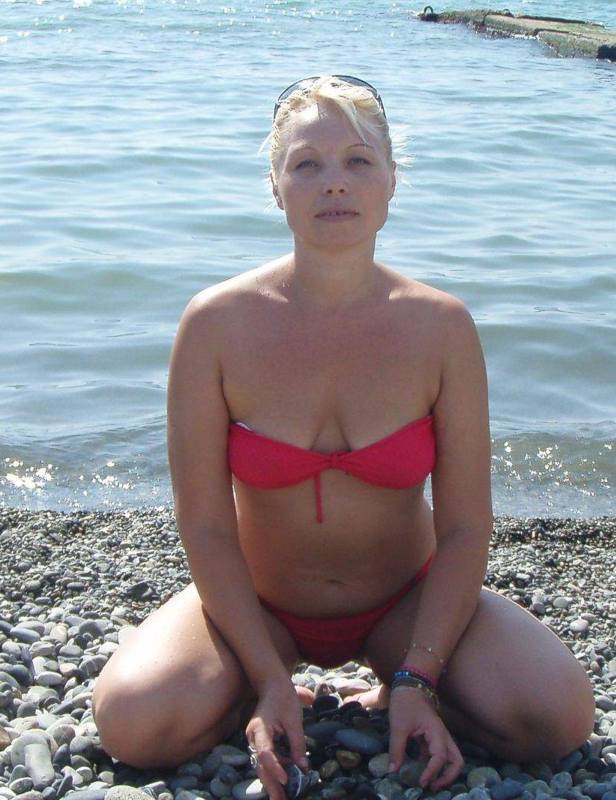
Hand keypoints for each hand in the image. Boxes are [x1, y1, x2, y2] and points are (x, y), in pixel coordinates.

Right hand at [245, 681, 308, 799]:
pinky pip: (266, 759)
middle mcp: (253, 737)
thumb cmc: (284, 698)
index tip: (286, 780)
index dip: (275, 768)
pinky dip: (275, 769)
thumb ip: (298, 744)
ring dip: (272, 780)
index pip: (265, 753)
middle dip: (271, 785)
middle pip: (260, 764)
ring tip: (282, 798)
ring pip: (262, 765)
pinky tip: (285, 780)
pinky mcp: (259, 741)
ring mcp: (254, 739)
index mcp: (260, 728)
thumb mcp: (295, 719)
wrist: (272, 684)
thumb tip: (303, 768)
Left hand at [388, 687, 463, 790]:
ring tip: (428, 783)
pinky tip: (420, 770)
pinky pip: (438, 754)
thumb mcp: (398, 726)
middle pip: (457, 761)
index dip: (432, 772)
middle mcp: (443, 736)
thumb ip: (397, 749)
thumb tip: (393, 771)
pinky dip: (433, 765)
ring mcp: (439, 736)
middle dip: (448, 777)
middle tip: (432, 787)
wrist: (408, 685)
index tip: (421, 782)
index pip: (440, 758)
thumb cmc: (405, 703)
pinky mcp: (432, 737)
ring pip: (451, 758)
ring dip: (444, 772)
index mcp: (437, 732)